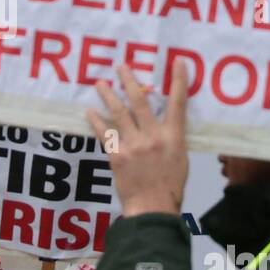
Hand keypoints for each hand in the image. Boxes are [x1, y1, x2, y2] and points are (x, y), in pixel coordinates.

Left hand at [87, 60, 188, 218]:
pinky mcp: (117, 155)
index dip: (179, 81)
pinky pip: (104, 134)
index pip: (178, 103)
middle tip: (121, 66)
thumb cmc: (170, 186)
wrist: (153, 208)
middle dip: (130, 82)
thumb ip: (172, 138)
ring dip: (109, 96)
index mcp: (174, 137)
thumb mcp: (180, 159)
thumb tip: (164, 123)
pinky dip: (96, 121)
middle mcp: (153, 136)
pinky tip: (89, 112)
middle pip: (141, 102)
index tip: (178, 61)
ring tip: (101, 84)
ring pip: (119, 114)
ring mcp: (134, 145)